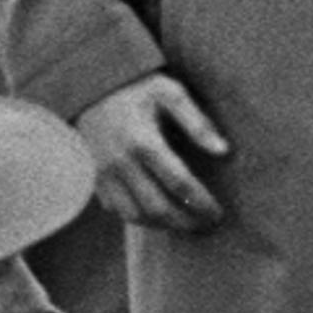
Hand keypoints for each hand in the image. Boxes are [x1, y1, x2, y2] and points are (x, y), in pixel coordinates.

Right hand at [77, 72, 231, 232]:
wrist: (89, 86)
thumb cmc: (136, 88)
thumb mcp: (170, 93)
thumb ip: (197, 122)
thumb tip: (223, 151)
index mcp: (143, 142)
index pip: (179, 184)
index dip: (202, 203)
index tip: (218, 214)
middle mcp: (121, 162)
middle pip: (158, 207)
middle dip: (186, 222)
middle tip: (207, 225)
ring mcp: (104, 173)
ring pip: (135, 215)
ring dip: (164, 226)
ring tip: (187, 224)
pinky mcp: (94, 178)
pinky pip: (117, 210)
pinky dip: (140, 218)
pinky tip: (160, 215)